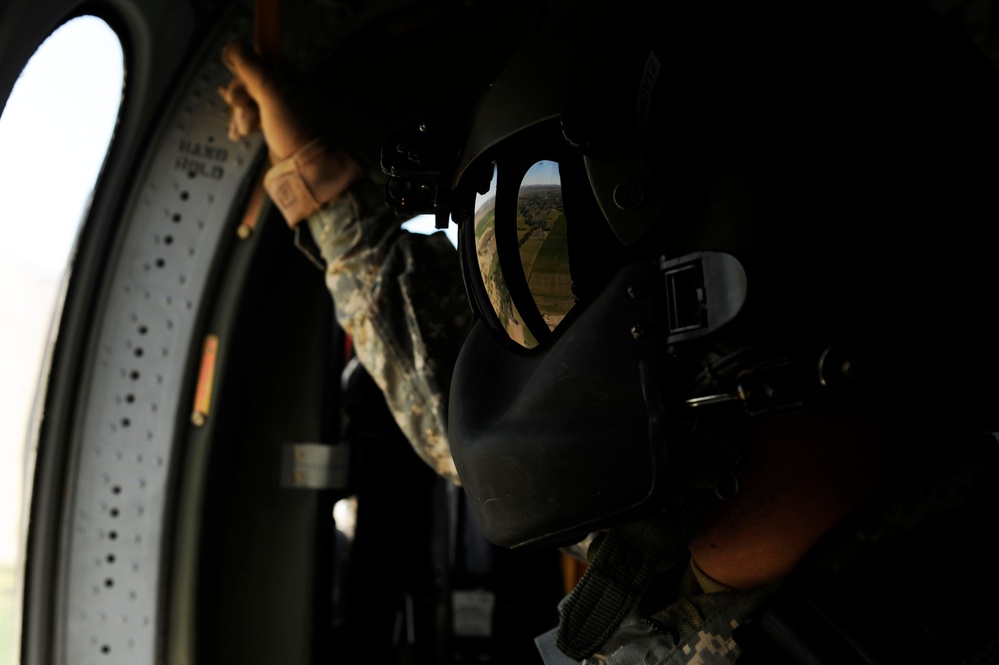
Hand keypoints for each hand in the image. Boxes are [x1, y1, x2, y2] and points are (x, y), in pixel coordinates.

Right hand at [218, 40, 316, 159]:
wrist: (306, 170)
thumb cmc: (296, 132)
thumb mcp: (272, 92)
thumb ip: (251, 66)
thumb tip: (234, 45)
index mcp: (289, 77)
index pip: (259, 58)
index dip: (244, 69)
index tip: (242, 82)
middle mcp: (285, 91)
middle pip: (249, 81)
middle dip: (240, 96)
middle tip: (242, 105)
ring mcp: (278, 110)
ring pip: (247, 101)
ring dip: (240, 114)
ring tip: (245, 128)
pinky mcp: (272, 128)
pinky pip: (250, 118)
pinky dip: (242, 125)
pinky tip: (240, 133)